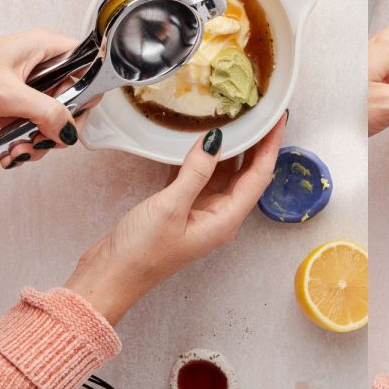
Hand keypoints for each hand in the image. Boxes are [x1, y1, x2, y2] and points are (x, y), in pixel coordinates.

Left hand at [0, 29, 89, 168]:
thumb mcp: (5, 93)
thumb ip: (45, 111)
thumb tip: (69, 130)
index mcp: (42, 48)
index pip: (87, 64)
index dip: (86, 91)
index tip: (73, 115)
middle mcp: (39, 66)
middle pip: (73, 99)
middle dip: (59, 127)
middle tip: (44, 141)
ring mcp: (27, 89)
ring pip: (54, 120)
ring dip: (40, 143)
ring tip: (19, 152)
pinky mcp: (14, 109)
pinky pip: (34, 129)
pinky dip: (25, 146)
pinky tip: (10, 153)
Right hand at [65, 115, 285, 324]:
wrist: (109, 277)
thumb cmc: (141, 252)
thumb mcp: (171, 207)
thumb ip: (196, 172)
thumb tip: (217, 139)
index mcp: (226, 219)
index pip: (259, 175)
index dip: (271, 145)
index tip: (279, 118)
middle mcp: (220, 215)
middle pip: (246, 173)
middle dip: (256, 143)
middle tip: (260, 111)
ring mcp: (201, 212)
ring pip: (223, 173)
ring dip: (229, 147)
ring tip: (234, 117)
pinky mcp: (181, 208)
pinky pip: (199, 177)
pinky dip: (201, 158)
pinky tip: (198, 138)